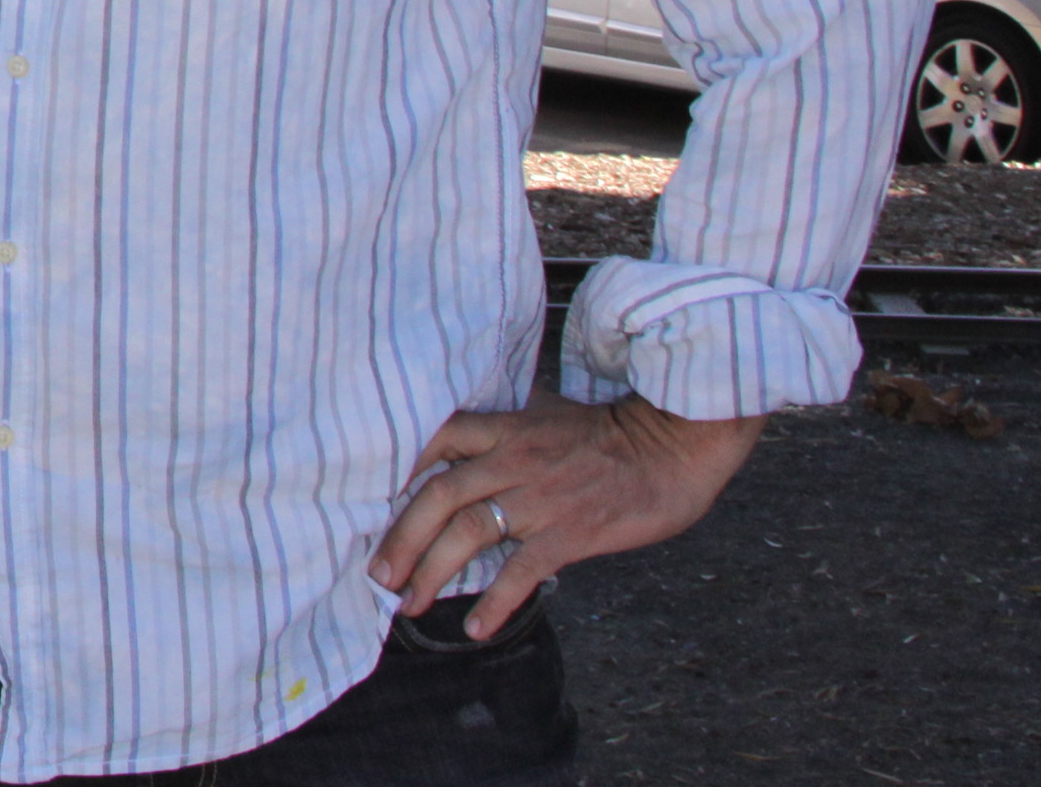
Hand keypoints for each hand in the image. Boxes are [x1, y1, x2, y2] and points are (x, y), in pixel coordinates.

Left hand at [370, 387, 763, 637]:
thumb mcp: (547, 414)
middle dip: (401, 537)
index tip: (367, 499)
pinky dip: (495, 602)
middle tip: (378, 573)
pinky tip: (476, 627)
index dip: (395, 468)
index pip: (434, 440)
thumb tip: (468, 437)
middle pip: (437, 495)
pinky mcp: (570, 532)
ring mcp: (540, 497)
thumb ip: (506, 427)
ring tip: (409, 603)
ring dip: (431, 571)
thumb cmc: (609, 434)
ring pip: (468, 533)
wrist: (672, 446)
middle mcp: (512, 461)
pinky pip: (522, 571)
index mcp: (504, 429)